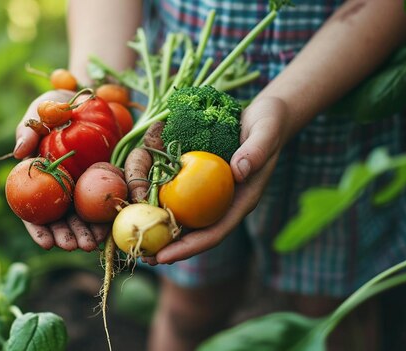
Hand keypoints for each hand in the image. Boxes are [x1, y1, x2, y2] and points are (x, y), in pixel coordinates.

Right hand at [14, 89, 110, 251]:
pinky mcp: (103, 181)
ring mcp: (82, 187)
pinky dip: (105, 218)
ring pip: (83, 218)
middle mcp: (59, 188)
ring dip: (87, 234)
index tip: (47, 243)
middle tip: (75, 246)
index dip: (39, 229)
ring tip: (92, 244)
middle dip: (67, 236)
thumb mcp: (39, 113)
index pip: (34, 211)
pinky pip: (104, 204)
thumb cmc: (55, 105)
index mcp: (38, 180)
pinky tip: (109, 229)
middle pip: (61, 220)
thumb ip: (27, 130)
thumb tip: (18, 152)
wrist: (89, 97)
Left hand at [143, 97, 288, 264]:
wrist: (265, 114)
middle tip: (143, 258)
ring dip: (162, 230)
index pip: (215, 232)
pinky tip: (142, 205)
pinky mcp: (203, 180)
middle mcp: (225, 202)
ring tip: (137, 241)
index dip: (190, 247)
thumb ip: (256, 151)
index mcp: (242, 200)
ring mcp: (213, 193)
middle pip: (196, 233)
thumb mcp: (266, 132)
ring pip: (186, 219)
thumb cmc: (269, 123)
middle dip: (170, 248)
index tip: (165, 256)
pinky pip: (181, 196)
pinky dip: (162, 203)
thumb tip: (239, 171)